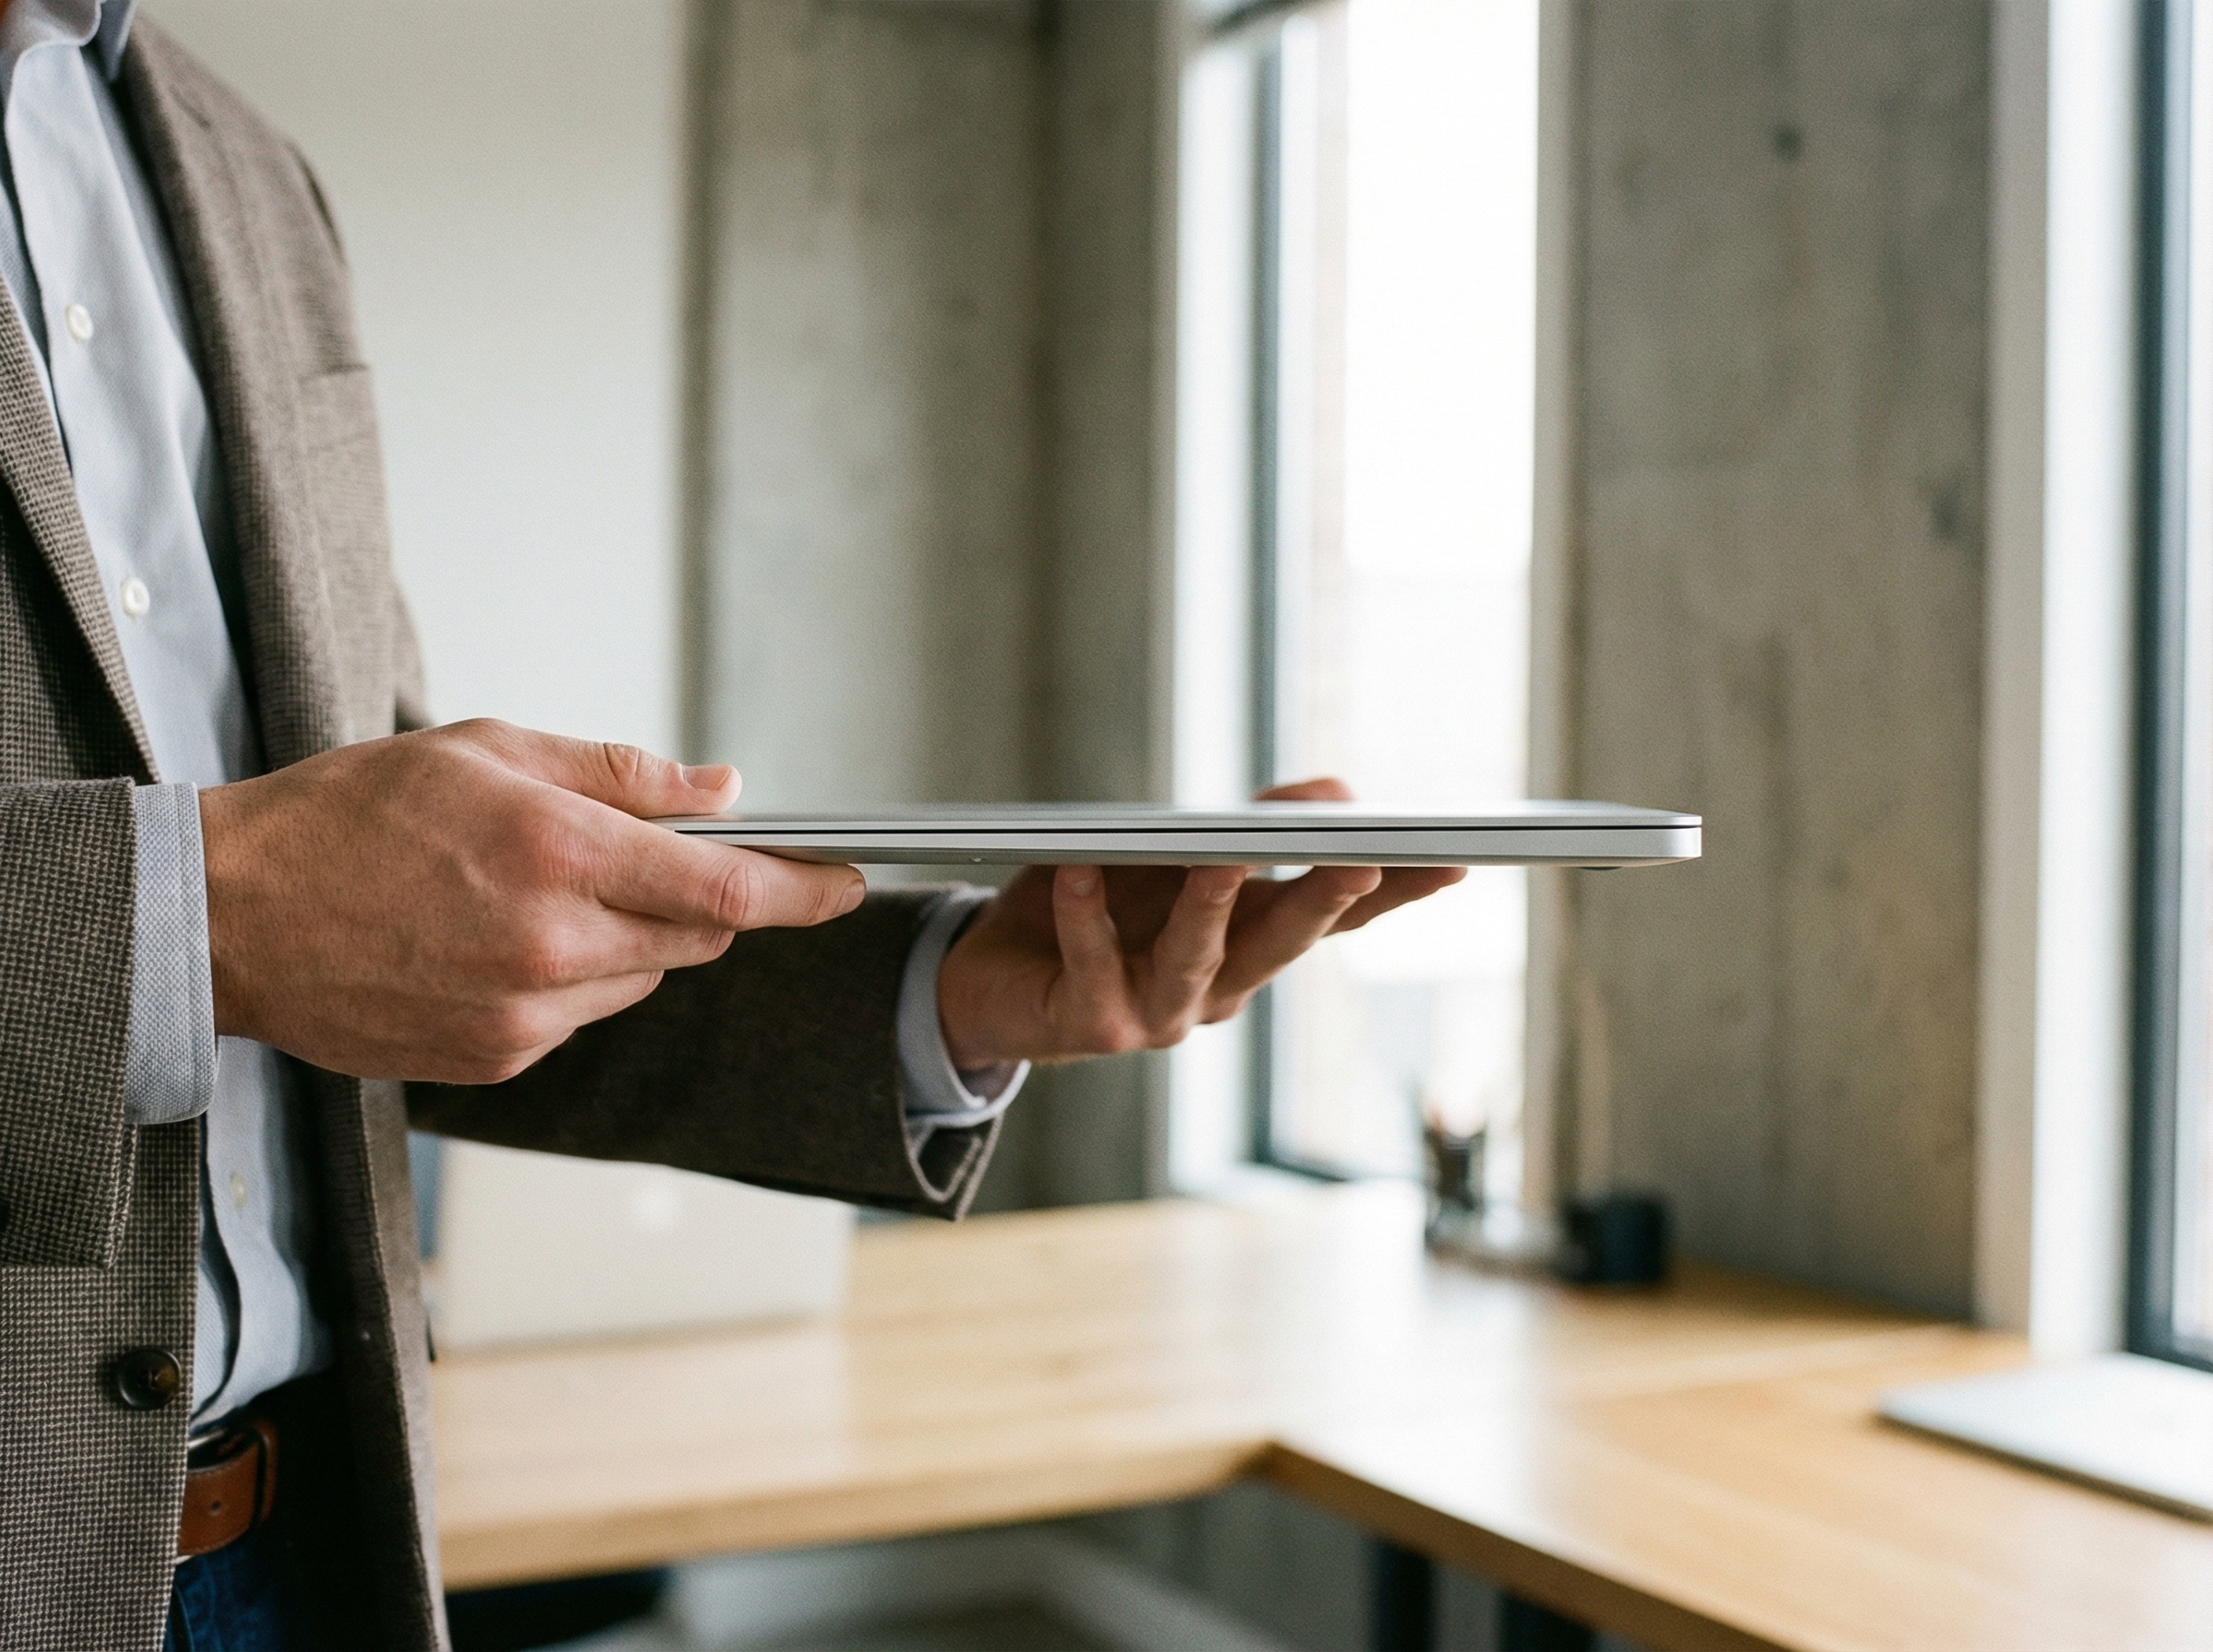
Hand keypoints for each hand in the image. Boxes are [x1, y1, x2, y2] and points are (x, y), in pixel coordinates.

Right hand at [199, 719, 863, 1083]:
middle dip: (694, 898)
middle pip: (697, 936)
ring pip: (640, 979)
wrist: (230, 918)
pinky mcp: (499, 1061)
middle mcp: (553, 945)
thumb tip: (724, 790)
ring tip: (531, 894)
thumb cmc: (348, 816)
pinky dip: (571, 980)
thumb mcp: (487, 749)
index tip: (845, 884)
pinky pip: (581, 1017)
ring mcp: (526, 1016)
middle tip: (630, 858)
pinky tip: (496, 942)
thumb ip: (620, 774)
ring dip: (626, 939)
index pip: (727, 886)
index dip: (803, 888)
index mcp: (558, 854)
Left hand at [935, 778, 1464, 1067]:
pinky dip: (1084, 918)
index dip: (1398, 893)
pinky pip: (1093, 966)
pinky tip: (1080, 874)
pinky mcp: (1094, 1024)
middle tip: (1361, 863)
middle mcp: (1221, 986)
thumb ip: (1252, 829)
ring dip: (1211, 909)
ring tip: (1223, 859)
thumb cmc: (1096, 913)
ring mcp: (1161, 1012)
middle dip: (1322, 902)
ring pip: (1198, 962)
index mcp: (1252, 942)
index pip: (1339, 917)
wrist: (993, 983)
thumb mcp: (1176, 858)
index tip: (1456, 859)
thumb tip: (1336, 791)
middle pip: (1284, 942)